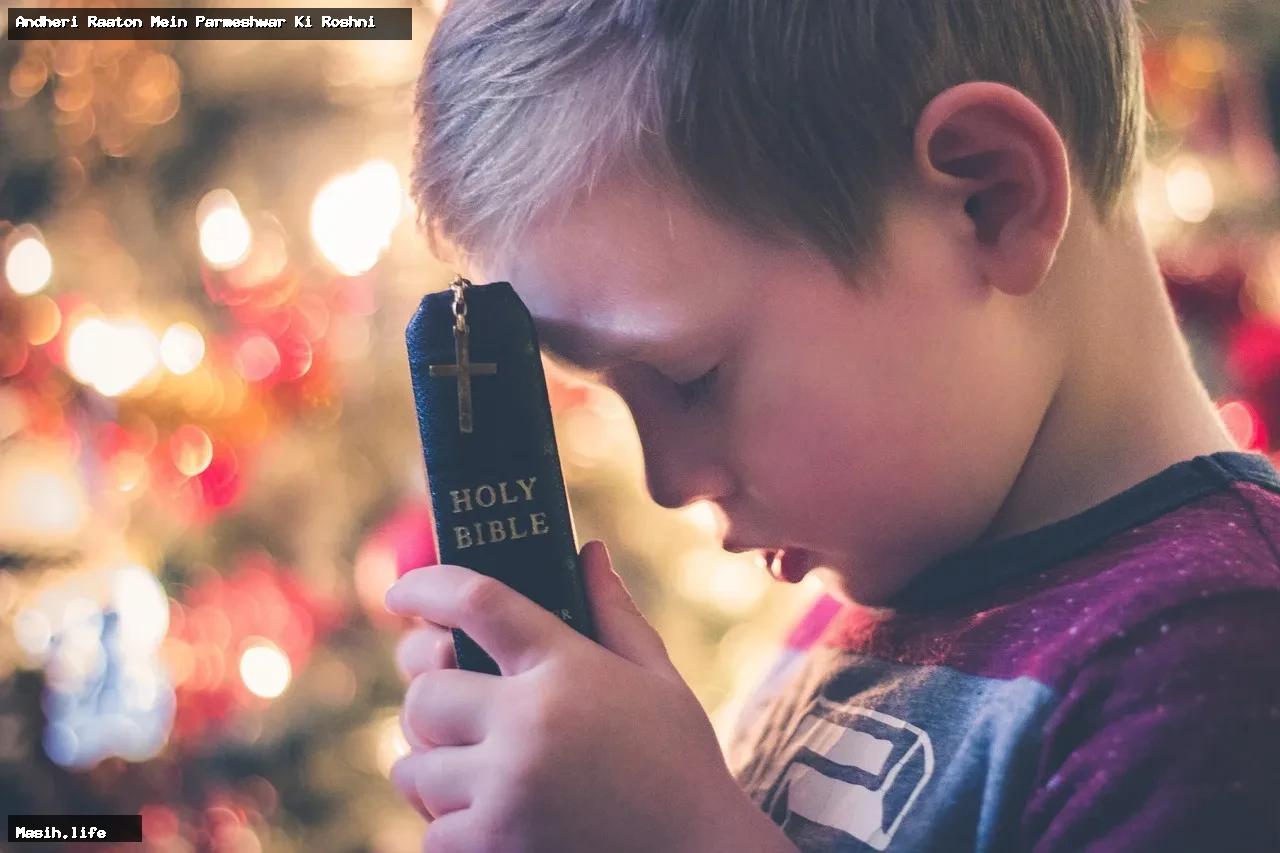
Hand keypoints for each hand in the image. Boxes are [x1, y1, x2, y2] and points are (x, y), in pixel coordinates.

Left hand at [385, 541, 783, 852]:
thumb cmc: (682, 766)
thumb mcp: (658, 679)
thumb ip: (614, 613)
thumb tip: (587, 551)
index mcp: (568, 668)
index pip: (478, 601)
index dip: (428, 586)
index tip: (401, 593)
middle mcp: (528, 723)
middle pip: (424, 693)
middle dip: (433, 703)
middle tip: (458, 716)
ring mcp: (506, 791)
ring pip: (413, 769)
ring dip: (435, 771)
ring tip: (474, 776)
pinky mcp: (493, 849)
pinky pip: (430, 835)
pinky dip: (449, 831)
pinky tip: (489, 823)